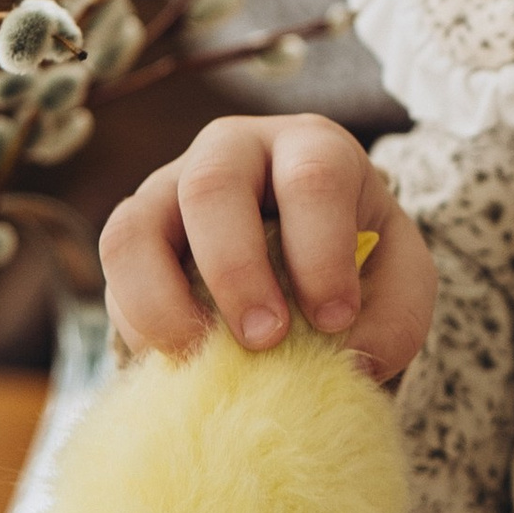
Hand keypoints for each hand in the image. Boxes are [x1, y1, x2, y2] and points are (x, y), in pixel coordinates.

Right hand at [98, 112, 435, 378]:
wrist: (307, 259)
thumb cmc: (358, 260)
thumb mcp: (399, 281)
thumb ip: (393, 319)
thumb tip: (351, 364)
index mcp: (311, 148)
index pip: (312, 179)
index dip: (320, 251)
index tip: (336, 320)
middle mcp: (233, 151)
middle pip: (212, 186)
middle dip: (235, 270)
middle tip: (265, 340)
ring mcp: (171, 188)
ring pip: (137, 227)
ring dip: (162, 301)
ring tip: (201, 358)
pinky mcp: (134, 235)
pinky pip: (114, 272)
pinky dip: (136, 322)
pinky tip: (177, 361)